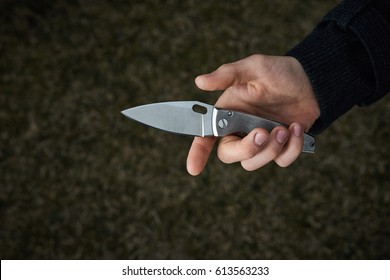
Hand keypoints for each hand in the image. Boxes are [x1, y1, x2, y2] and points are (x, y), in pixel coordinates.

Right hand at [186, 54, 319, 175]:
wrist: (312, 81)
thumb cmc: (279, 72)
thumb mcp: (253, 68)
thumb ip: (226, 75)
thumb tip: (199, 81)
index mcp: (229, 113)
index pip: (207, 136)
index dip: (198, 153)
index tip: (194, 168)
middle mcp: (241, 130)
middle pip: (230, 155)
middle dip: (246, 149)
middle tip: (263, 132)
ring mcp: (261, 142)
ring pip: (254, 163)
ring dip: (271, 148)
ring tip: (285, 128)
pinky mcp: (280, 148)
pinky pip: (281, 161)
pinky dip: (292, 148)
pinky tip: (297, 128)